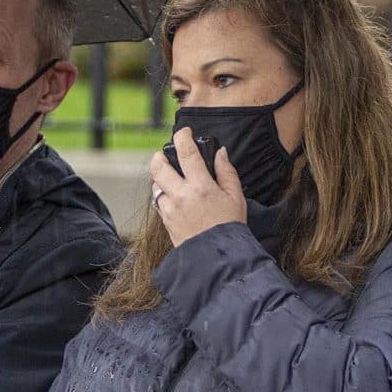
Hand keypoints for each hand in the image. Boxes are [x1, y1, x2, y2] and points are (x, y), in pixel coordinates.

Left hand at [149, 127, 247, 246]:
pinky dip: (163, 196)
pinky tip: (175, 197)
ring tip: (172, 179)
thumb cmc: (230, 228)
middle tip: (166, 155)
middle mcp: (181, 196)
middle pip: (158, 167)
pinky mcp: (165, 222)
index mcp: (201, 187)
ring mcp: (170, 210)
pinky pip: (158, 202)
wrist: (218, 258)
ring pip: (155, 186)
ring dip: (161, 179)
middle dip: (159, 157)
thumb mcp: (236, 197)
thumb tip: (220, 153)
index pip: (185, 152)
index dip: (182, 137)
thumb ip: (226, 172)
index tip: (184, 132)